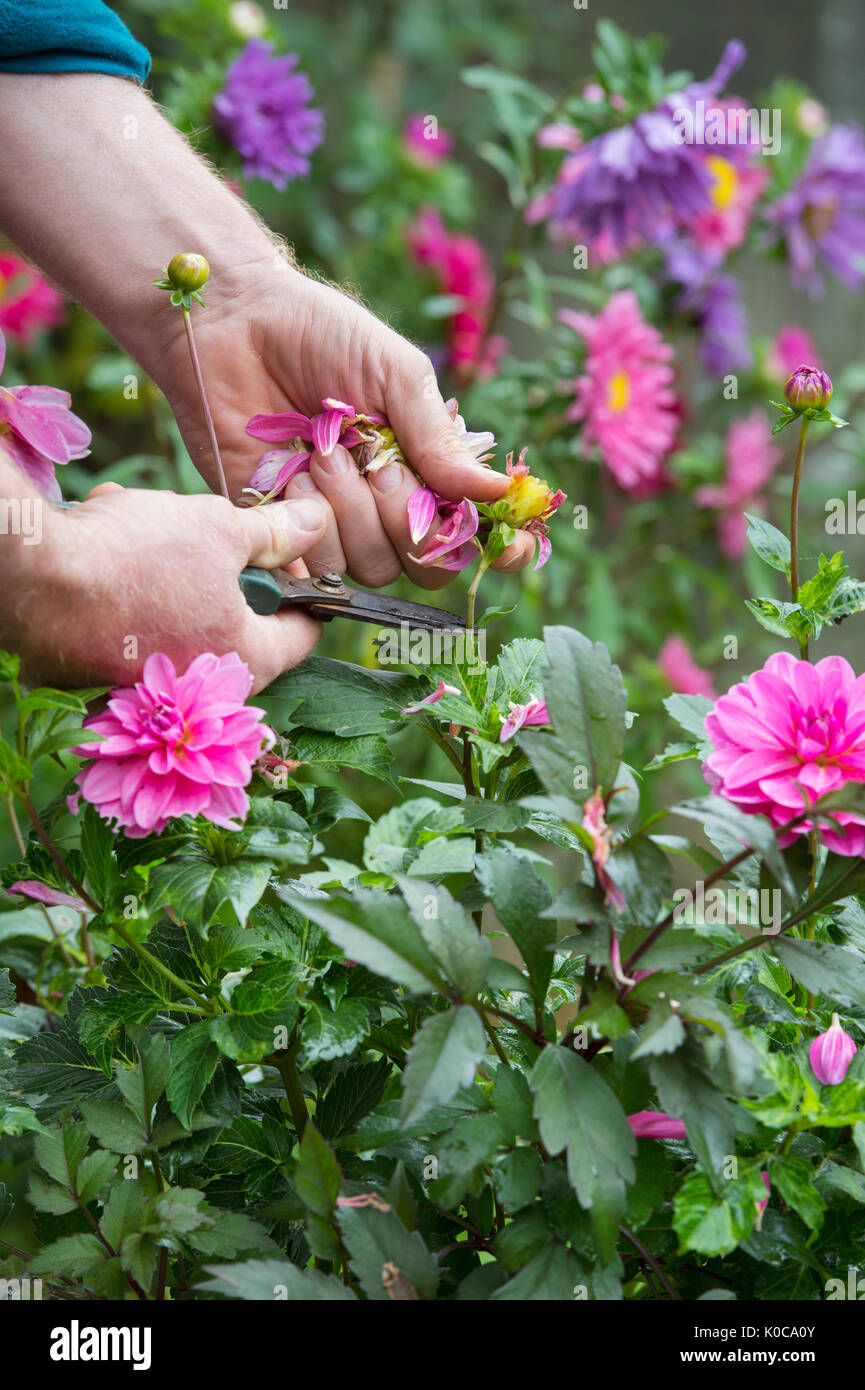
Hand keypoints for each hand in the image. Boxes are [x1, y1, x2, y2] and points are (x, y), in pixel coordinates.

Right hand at [13, 482, 326, 693]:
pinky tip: (104, 548)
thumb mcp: (221, 528)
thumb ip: (277, 532)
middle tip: (201, 532)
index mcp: (246, 661)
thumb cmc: (138, 556)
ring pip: (178, 613)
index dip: (302, 587)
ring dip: (166, 567)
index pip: (302, 633)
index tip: (285, 555)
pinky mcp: (100, 676)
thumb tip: (320, 522)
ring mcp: (148, 688)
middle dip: (222, 570)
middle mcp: (200, 690)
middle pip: (235, 621)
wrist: (34, 578)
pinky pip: (129, 623)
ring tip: (139, 526)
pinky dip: (123, 586)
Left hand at [158, 264, 536, 590]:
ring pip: (371, 567)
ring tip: (320, 450)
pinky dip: (308, 524)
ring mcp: (335, 522)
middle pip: (425, 564)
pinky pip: (314, 565)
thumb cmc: (319, 334)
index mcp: (425, 467)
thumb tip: (498, 491)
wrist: (232, 322)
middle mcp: (386, 506)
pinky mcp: (282, 531)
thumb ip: (439, 441)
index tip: (508, 544)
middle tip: (375, 459)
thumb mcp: (395, 374)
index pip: (473, 533)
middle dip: (407, 517)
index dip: (498, 548)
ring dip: (351, 510)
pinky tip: (292, 474)